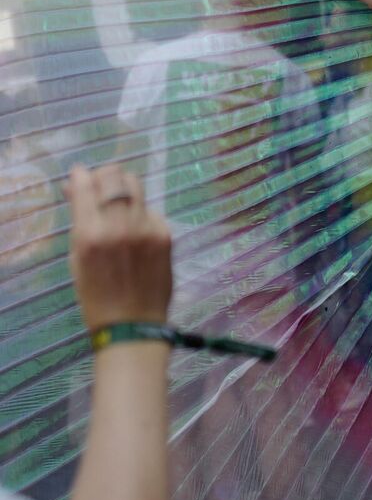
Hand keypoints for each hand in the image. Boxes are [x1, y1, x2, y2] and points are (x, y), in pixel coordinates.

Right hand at [65, 164, 171, 331]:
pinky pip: (151, 210)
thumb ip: (80, 224)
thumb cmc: (96, 297)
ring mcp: (147, 228)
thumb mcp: (77, 261)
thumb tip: (80, 193)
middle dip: (104, 176)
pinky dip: (141, 213)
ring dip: (124, 188)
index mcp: (90, 235)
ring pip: (136, 187)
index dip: (81, 176)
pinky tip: (136, 230)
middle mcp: (120, 226)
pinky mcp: (166, 233)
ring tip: (118, 201)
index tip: (79, 174)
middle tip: (100, 185)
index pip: (86, 187)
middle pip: (115, 177)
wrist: (133, 324)